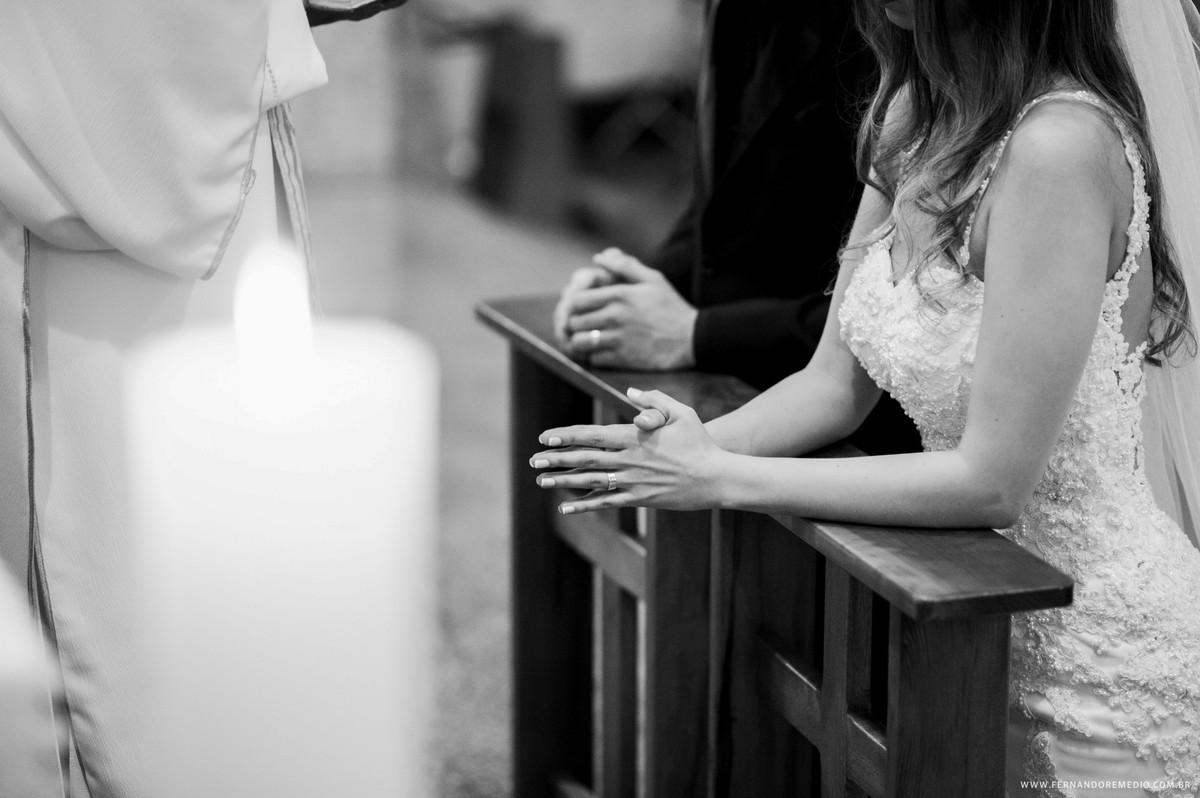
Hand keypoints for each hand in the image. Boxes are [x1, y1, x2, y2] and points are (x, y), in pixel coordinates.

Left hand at [529, 388, 726, 513]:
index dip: (567, 436)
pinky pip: (607, 502)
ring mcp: (633, 482)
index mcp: (635, 437)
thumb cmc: (699, 442)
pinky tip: (566, 508)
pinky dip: (584, 505)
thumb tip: (630, 393)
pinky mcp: (640, 499)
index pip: (592, 435)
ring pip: (590, 481)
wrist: (717, 477)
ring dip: (563, 481)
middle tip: (533, 459)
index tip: (546, 436)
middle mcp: (629, 460)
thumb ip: (654, 401)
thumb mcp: (681, 412)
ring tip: (541, 480)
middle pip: (585, 459)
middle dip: (556, 458)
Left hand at [561, 249, 697, 370]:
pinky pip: (594, 359)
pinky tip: (602, 351)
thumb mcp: (652, 279)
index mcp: (620, 295)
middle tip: (583, 325)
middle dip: (576, 323)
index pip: (579, 300)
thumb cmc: (671, 306)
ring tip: (588, 340)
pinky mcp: (623, 359)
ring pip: (580, 342)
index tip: (580, 309)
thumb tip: (598, 258)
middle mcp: (615, 316)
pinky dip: (595, 356)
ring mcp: (618, 338)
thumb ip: (625, 266)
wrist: (691, 338)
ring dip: (581, 342)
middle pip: (575, 321)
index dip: (575, 305)